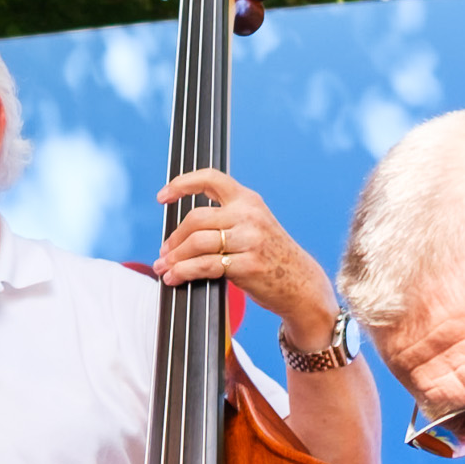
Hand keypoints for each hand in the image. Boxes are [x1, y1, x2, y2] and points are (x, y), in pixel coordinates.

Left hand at [156, 168, 339, 346]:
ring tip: (164, 268)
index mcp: (248, 200)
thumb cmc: (271, 258)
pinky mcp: (247, 265)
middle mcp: (249, 215)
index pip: (210, 179)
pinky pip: (205, 266)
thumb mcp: (254, 227)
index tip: (162, 196)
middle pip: (195, 219)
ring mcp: (250, 240)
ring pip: (197, 243)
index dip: (181, 184)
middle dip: (174, 238)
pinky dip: (184, 273)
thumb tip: (181, 233)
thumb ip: (225, 220)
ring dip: (174, 258)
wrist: (302, 284)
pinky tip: (175, 278)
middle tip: (164, 253)